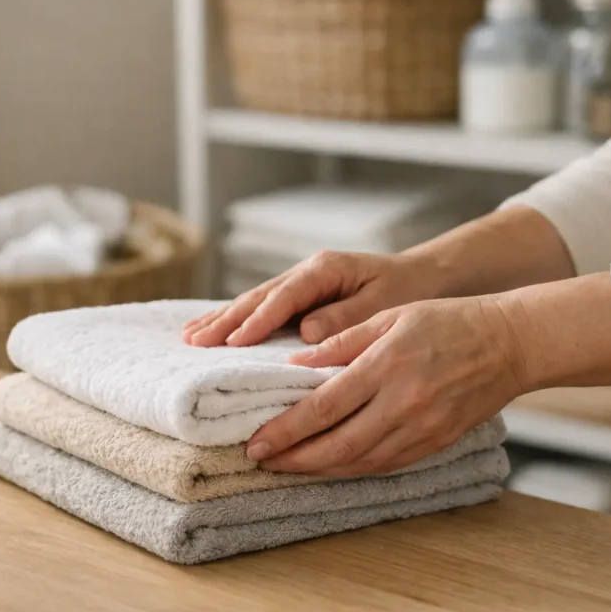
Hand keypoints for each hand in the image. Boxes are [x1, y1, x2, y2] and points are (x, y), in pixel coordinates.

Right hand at [183, 250, 442, 347]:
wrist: (421, 278)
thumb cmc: (405, 291)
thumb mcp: (382, 304)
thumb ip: (345, 317)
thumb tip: (306, 332)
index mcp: (326, 269)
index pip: (285, 296)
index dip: (258, 319)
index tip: (234, 341)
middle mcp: (305, 272)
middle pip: (258, 296)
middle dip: (226, 319)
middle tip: (196, 342)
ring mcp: (298, 283)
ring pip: (252, 301)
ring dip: (221, 319)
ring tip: (189, 337)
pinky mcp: (297, 297)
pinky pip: (260, 309)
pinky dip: (234, 320)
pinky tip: (209, 330)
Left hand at [244, 295, 525, 475]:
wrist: (510, 343)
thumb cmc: (446, 321)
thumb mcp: (390, 317)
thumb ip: (342, 342)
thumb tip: (294, 362)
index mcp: (386, 366)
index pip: (323, 407)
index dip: (286, 430)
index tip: (256, 441)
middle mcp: (402, 403)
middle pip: (337, 446)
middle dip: (294, 459)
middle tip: (260, 461)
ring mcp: (422, 428)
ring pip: (360, 462)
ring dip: (319, 470)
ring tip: (287, 467)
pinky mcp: (436, 442)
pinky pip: (386, 465)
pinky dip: (353, 470)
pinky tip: (329, 466)